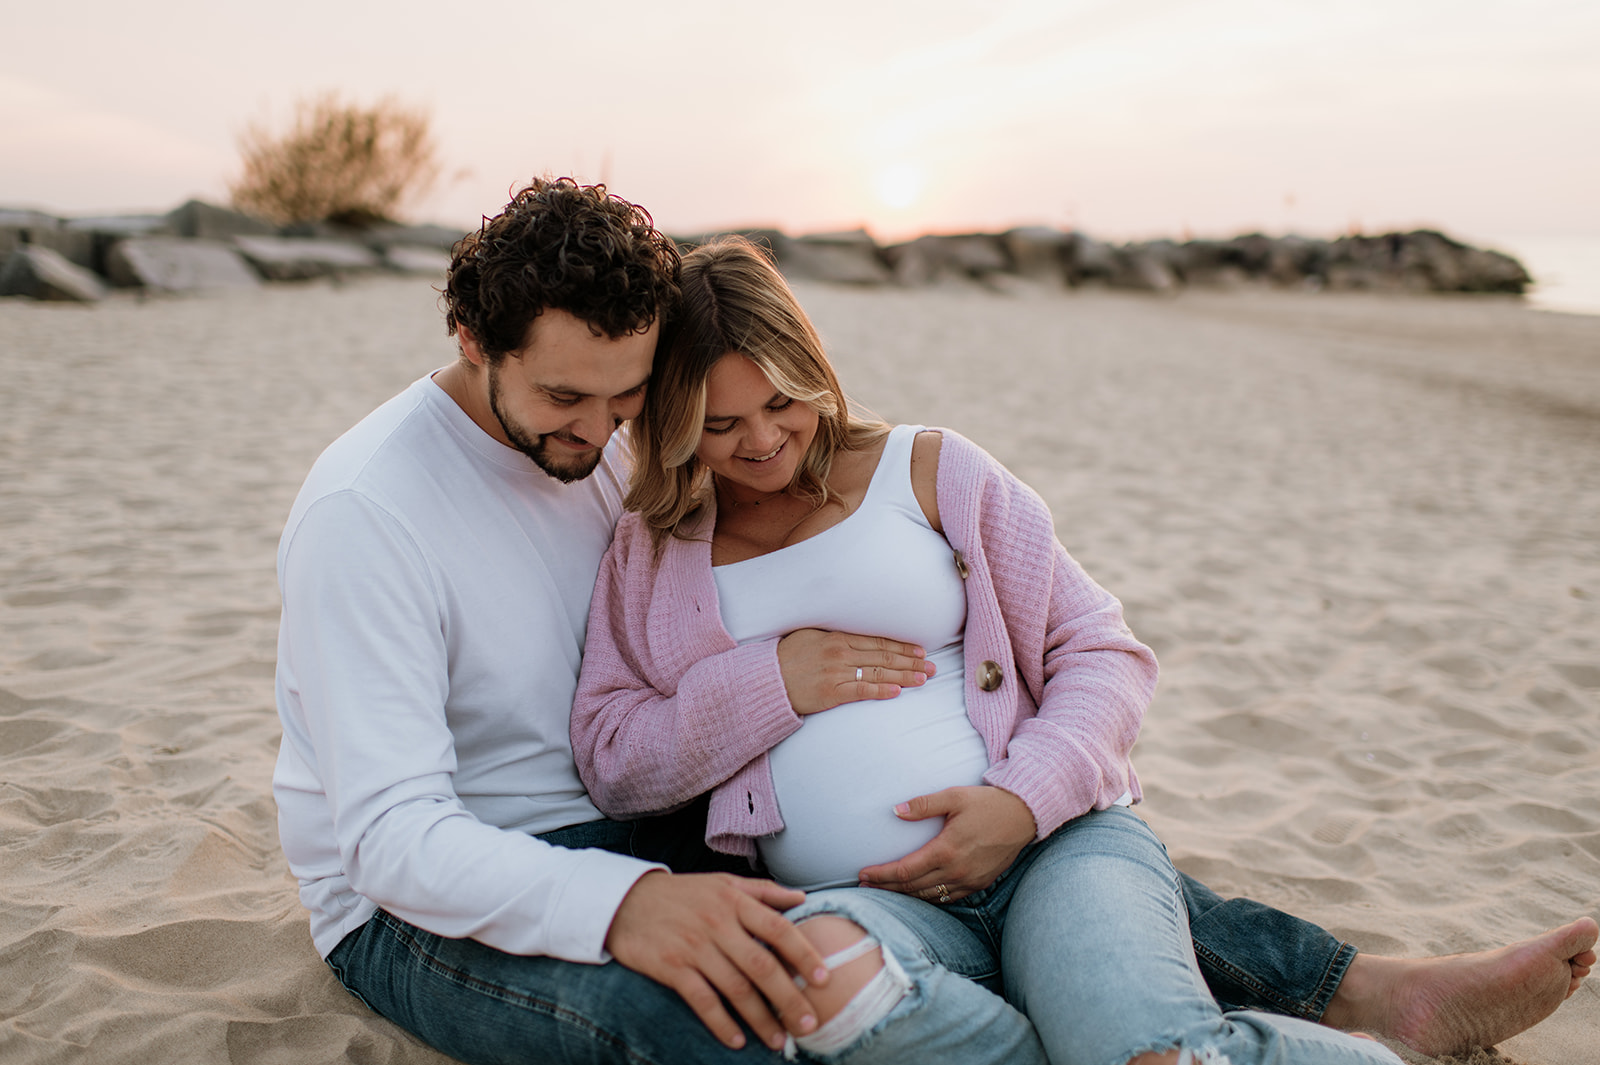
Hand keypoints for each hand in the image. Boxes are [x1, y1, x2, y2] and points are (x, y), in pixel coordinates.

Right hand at [605, 871, 828, 1050]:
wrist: (627, 901)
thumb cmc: (684, 894)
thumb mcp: (723, 883)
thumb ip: (763, 891)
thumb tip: (802, 898)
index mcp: (734, 901)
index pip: (778, 928)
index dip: (803, 955)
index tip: (823, 980)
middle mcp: (718, 923)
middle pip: (762, 965)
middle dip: (788, 998)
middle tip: (809, 1025)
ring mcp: (694, 946)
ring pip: (736, 988)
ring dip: (760, 1019)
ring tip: (779, 1040)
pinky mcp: (672, 967)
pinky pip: (702, 1000)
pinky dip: (721, 1023)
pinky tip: (737, 1040)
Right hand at [776, 629, 934, 714]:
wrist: (767, 678)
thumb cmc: (788, 656)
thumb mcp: (811, 635)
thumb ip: (836, 634)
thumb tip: (859, 635)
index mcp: (838, 636)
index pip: (878, 641)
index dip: (902, 646)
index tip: (921, 650)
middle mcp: (841, 652)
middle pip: (884, 656)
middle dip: (911, 661)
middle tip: (932, 666)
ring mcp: (837, 673)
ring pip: (879, 672)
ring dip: (904, 675)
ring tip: (924, 678)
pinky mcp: (831, 692)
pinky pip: (862, 690)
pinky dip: (881, 690)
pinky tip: (898, 691)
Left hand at [857, 786, 1036, 902]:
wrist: (1023, 816)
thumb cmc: (987, 803)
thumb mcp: (954, 796)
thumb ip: (923, 804)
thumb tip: (895, 811)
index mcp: (946, 850)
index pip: (905, 871)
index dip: (882, 875)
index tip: (863, 873)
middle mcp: (956, 871)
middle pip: (912, 888)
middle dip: (886, 888)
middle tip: (865, 885)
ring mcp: (969, 881)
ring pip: (928, 897)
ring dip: (904, 896)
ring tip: (885, 890)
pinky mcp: (979, 884)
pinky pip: (947, 898)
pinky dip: (927, 898)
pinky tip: (916, 892)